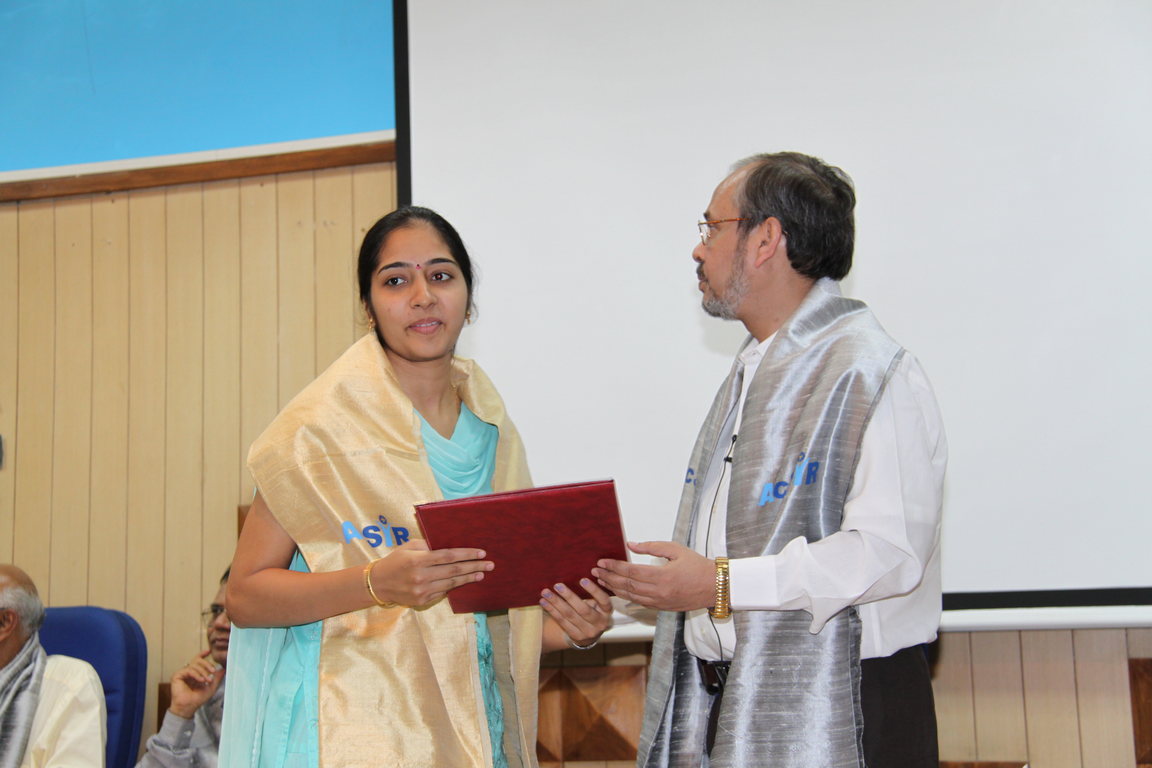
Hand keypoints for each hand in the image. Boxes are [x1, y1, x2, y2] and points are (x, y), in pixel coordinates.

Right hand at [168, 651, 223, 718]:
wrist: (189, 707)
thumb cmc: (198, 699)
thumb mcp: (211, 686)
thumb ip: (217, 677)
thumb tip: (224, 668)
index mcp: (194, 673)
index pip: (197, 661)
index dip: (202, 655)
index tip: (209, 651)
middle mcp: (187, 672)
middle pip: (197, 660)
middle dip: (207, 664)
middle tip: (213, 671)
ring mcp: (182, 673)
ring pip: (194, 665)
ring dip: (203, 672)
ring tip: (207, 680)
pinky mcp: (177, 676)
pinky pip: (189, 670)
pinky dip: (197, 674)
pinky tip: (201, 680)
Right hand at [369, 539, 492, 606]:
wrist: (379, 584)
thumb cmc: (396, 560)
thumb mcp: (409, 547)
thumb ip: (428, 545)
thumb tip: (450, 545)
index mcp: (418, 560)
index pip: (448, 556)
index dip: (466, 554)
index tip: (481, 553)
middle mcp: (421, 576)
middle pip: (454, 571)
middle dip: (474, 567)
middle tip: (489, 565)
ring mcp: (422, 591)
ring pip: (451, 584)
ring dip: (468, 578)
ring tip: (481, 574)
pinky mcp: (422, 601)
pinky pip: (443, 593)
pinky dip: (454, 587)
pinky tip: (464, 581)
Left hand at [540, 578, 613, 646]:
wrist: (589, 635)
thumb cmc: (592, 611)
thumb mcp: (597, 604)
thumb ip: (591, 594)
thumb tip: (574, 574)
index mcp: (607, 612)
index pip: (603, 600)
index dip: (594, 590)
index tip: (582, 580)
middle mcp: (600, 623)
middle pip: (583, 610)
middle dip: (569, 596)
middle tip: (557, 585)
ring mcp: (588, 632)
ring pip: (569, 615)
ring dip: (556, 603)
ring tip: (546, 592)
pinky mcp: (576, 636)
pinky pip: (562, 621)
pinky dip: (552, 610)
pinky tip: (544, 602)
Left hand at [592, 541, 715, 611]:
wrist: (715, 587)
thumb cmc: (698, 566)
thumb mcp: (676, 549)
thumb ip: (652, 547)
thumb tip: (631, 545)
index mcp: (662, 576)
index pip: (630, 572)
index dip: (614, 567)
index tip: (602, 562)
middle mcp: (659, 592)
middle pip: (626, 585)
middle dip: (608, 578)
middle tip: (595, 571)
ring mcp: (660, 602)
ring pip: (630, 596)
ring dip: (613, 588)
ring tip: (601, 581)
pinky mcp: (662, 608)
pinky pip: (639, 603)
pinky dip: (625, 597)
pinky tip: (617, 591)